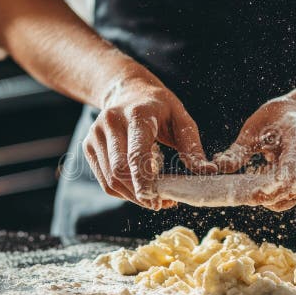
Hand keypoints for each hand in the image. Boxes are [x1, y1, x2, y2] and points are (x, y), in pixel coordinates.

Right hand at [82, 67, 216, 209]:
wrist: (128, 91)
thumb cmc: (160, 107)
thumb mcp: (182, 119)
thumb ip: (192, 147)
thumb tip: (206, 172)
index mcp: (136, 115)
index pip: (136, 153)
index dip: (143, 180)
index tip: (154, 200)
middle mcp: (111, 122)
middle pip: (120, 170)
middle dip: (141, 193)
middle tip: (162, 203)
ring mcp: (95, 134)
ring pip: (111, 179)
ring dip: (133, 196)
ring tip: (154, 199)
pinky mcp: (89, 146)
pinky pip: (105, 180)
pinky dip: (123, 192)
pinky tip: (139, 191)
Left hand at [213, 91, 295, 210]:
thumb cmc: (275, 118)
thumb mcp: (253, 128)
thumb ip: (237, 151)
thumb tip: (218, 167)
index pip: (293, 169)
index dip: (276, 185)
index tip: (257, 191)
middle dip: (279, 196)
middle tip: (255, 194)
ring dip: (287, 199)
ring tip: (266, 191)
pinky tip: (279, 192)